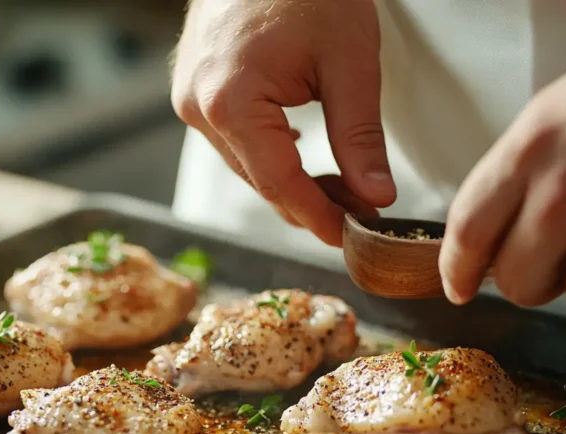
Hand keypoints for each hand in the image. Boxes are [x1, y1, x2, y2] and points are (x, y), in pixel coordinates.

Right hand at [171, 0, 396, 245]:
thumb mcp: (350, 62)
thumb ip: (360, 137)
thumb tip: (375, 196)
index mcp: (230, 101)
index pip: (279, 183)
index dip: (318, 217)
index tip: (349, 238)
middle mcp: (198, 107)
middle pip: (260, 180)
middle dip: (310, 203)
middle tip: (360, 213)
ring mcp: (190, 100)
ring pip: (246, 165)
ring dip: (290, 180)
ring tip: (341, 187)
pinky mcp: (193, 91)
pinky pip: (234, 141)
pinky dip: (270, 154)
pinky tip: (305, 157)